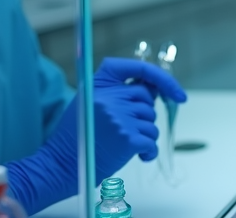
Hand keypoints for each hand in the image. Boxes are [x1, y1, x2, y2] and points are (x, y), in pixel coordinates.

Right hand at [7, 58, 186, 213]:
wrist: (59, 166)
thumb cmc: (77, 137)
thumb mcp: (90, 103)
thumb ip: (117, 92)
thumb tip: (155, 89)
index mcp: (99, 84)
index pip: (139, 69)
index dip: (162, 78)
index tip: (176, 93)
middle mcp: (110, 97)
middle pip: (147, 99)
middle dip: (143, 115)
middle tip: (127, 129)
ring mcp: (119, 117)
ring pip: (151, 122)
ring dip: (144, 135)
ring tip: (124, 144)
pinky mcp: (127, 138)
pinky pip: (151, 142)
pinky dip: (149, 152)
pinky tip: (139, 157)